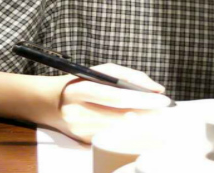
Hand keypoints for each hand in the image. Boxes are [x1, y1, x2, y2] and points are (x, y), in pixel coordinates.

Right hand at [34, 63, 170, 143]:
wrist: (50, 103)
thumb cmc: (81, 82)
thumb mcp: (101, 71)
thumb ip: (130, 77)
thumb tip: (157, 88)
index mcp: (81, 88)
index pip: (117, 96)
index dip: (142, 99)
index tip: (161, 99)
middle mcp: (78, 111)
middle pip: (120, 117)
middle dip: (146, 115)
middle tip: (163, 111)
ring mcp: (80, 130)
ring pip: (119, 131)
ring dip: (140, 125)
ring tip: (155, 118)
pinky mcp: (83, 142)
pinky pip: (111, 138)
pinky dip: (128, 132)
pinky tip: (138, 126)